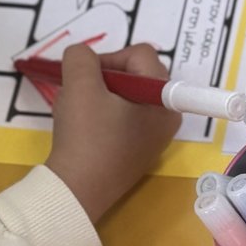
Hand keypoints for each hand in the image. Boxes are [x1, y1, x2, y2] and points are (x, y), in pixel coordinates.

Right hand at [46, 44, 179, 223]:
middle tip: (80, 91)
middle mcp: (167, 115)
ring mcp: (155, 135)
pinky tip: (82, 127)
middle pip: (136, 74)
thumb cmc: (86, 136)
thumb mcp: (80, 86)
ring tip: (78, 112)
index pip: (140, 55)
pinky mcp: (138, 149)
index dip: (109, 57)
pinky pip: (122, 117)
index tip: (86, 76)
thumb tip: (83, 57)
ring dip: (97, 94)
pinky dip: (100, 113)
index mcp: (164, 99)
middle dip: (102, 76)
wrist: (78, 189)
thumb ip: (81, 58)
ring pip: (125, 95)